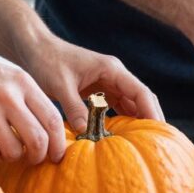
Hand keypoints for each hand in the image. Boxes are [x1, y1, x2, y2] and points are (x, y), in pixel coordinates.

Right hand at [0, 43, 67, 164]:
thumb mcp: (5, 75)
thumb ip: (27, 97)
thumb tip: (50, 130)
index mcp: (21, 82)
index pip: (52, 119)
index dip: (59, 142)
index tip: (57, 154)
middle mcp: (7, 96)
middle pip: (39, 139)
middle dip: (41, 156)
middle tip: (36, 159)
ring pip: (15, 151)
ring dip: (15, 157)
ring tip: (8, 150)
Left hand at [19, 35, 162, 133]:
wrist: (35, 49)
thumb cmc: (47, 61)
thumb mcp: (59, 85)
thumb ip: (73, 108)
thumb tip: (86, 132)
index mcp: (111, 69)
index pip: (140, 92)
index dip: (151, 111)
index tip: (157, 130)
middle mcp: (115, 75)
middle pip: (141, 98)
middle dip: (150, 118)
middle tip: (156, 142)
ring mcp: (108, 83)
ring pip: (131, 103)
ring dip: (137, 120)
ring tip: (144, 143)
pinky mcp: (100, 90)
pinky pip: (117, 106)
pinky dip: (122, 120)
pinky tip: (123, 136)